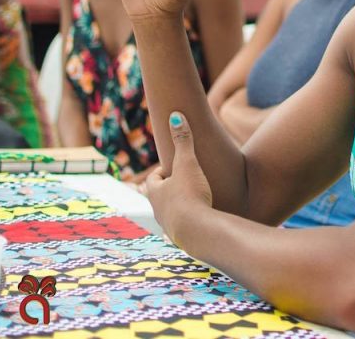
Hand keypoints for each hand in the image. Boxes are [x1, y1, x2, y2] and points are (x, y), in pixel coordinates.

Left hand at [144, 112, 212, 243]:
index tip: (174, 167)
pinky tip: (199, 220)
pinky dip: (189, 220)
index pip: (155, 179)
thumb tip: (175, 116)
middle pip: (161, 196)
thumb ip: (183, 140)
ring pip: (170, 212)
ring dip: (179, 206)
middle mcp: (158, 209)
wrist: (196, 231)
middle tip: (183, 181)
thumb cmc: (189, 195)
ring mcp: (169, 225)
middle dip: (170, 189)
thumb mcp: (188, 164)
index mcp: (155, 192)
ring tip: (193, 201)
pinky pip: (183, 226)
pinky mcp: (182, 237)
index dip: (163, 171)